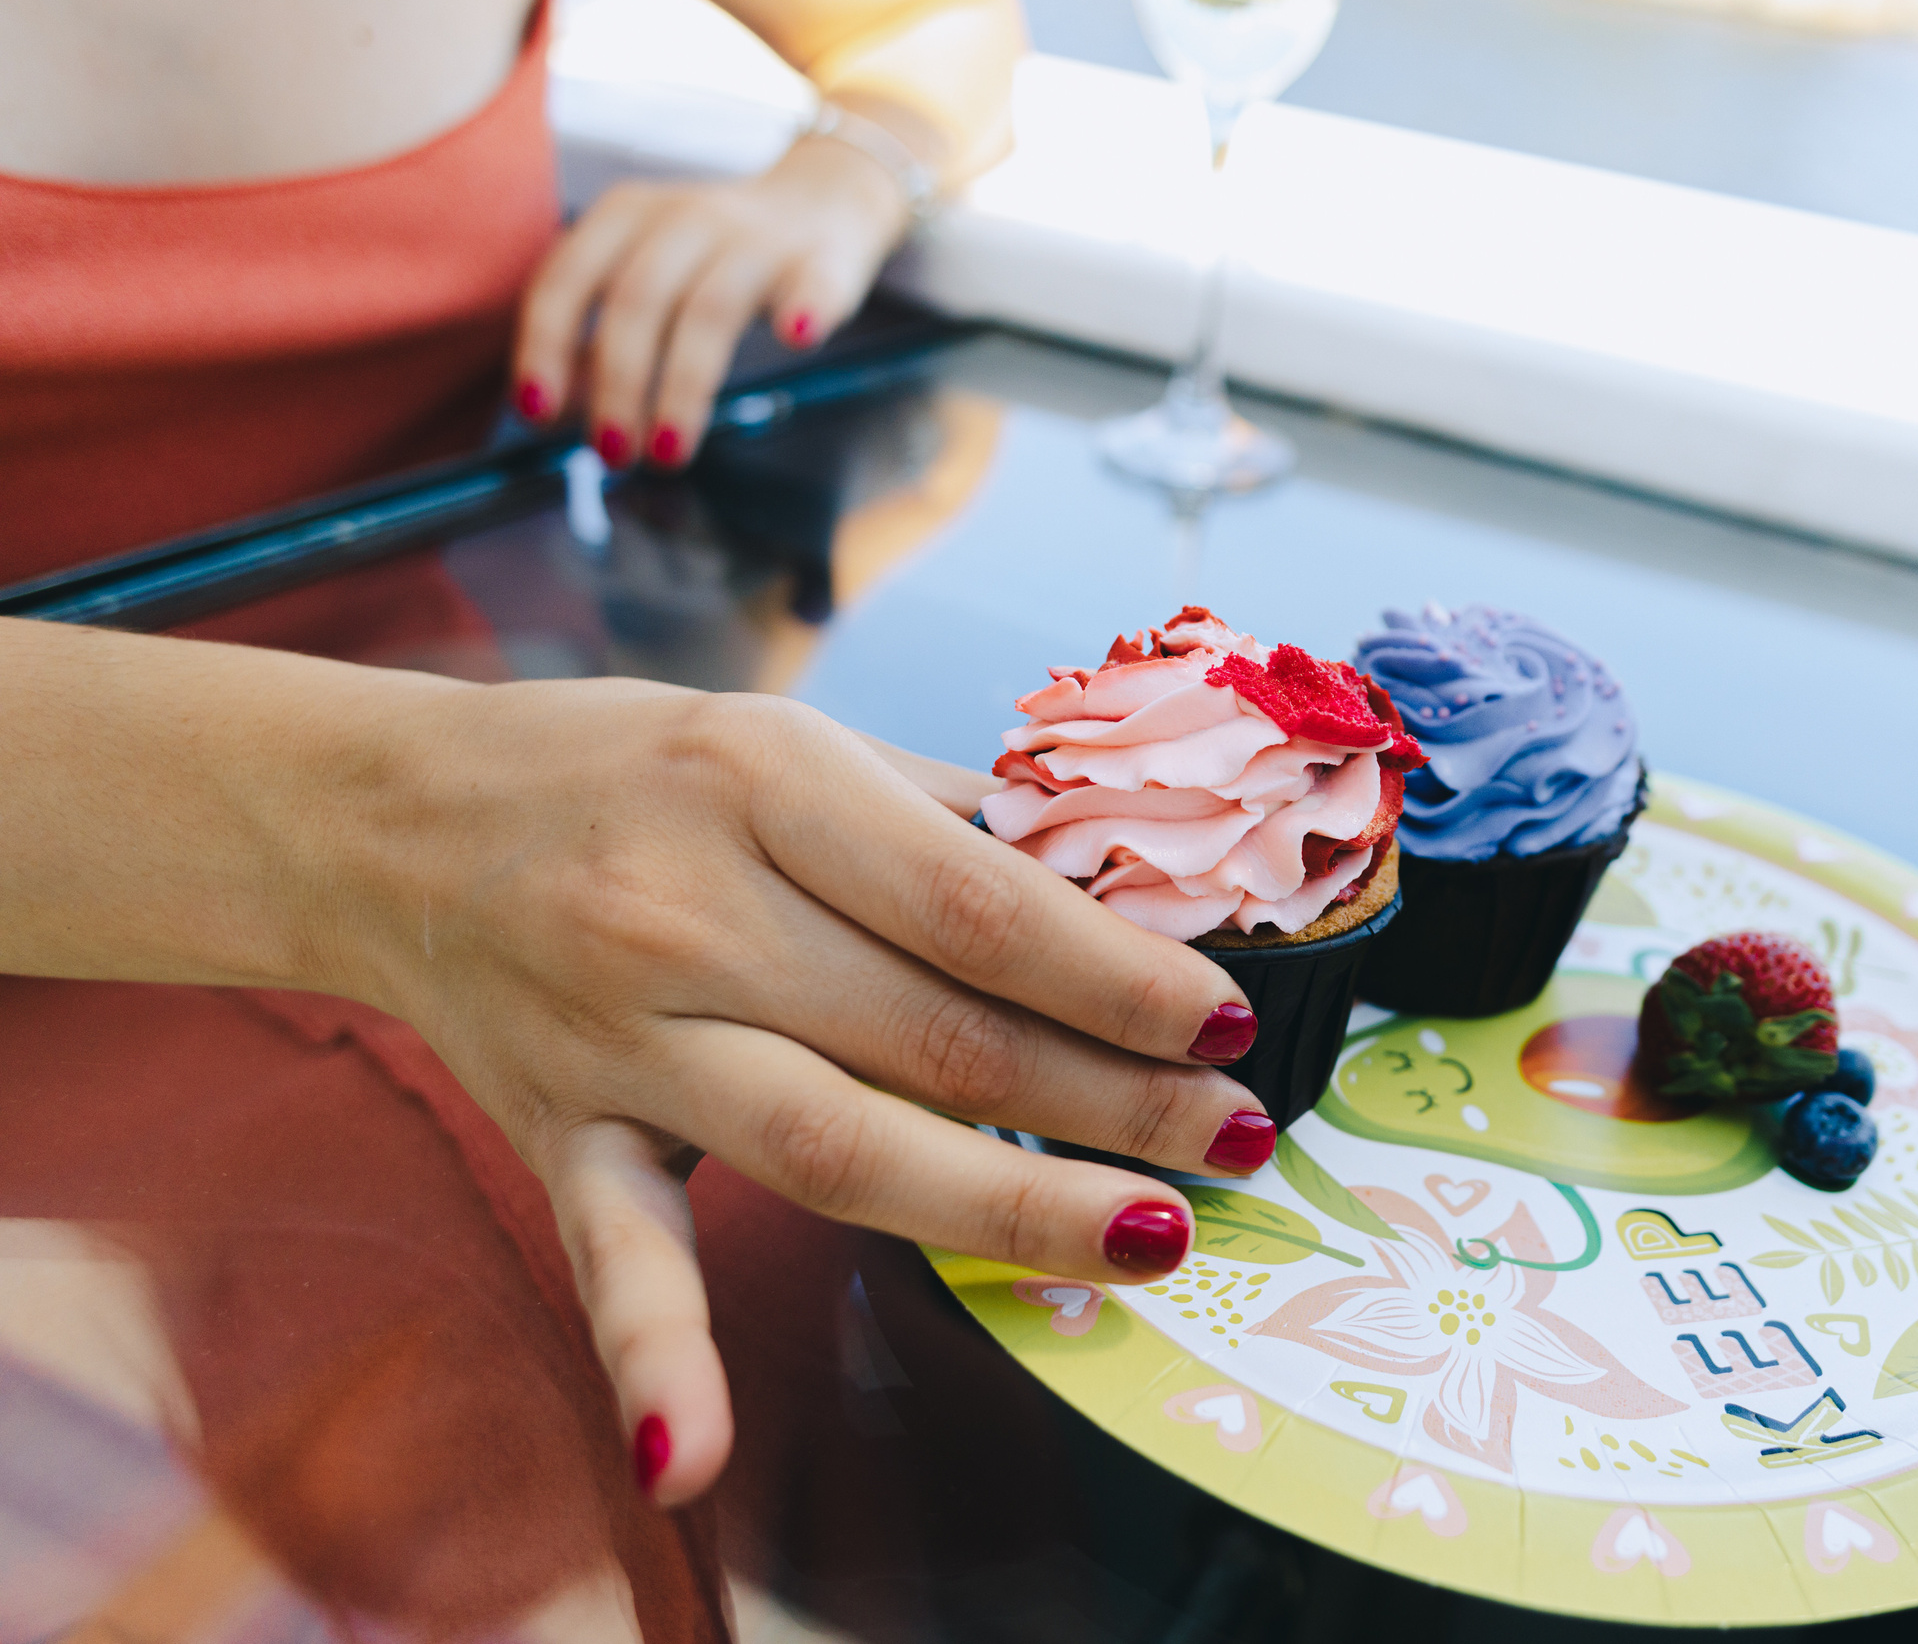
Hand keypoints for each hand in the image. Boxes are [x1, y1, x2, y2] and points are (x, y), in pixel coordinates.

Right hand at [333, 679, 1271, 1506]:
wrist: (393, 819)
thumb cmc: (633, 770)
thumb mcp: (796, 744)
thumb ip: (955, 820)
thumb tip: (1131, 896)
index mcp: (764, 785)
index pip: (979, 905)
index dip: (1118, 973)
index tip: (1227, 1015)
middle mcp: (686, 915)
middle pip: (936, 1035)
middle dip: (1113, 1095)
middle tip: (1238, 1134)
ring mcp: (618, 1041)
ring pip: (833, 1145)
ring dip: (1006, 1206)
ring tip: (1151, 1235)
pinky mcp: (562, 1137)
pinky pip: (613, 1257)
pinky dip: (654, 1361)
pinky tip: (696, 1459)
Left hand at [511, 124, 913, 469]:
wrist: (824, 198)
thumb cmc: (720, 255)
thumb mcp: (650, 273)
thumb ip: (605, 332)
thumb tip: (559, 410)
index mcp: (629, 214)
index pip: (569, 275)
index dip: (546, 344)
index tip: (537, 411)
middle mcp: (687, 216)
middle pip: (637, 298)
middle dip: (614, 382)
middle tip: (611, 453)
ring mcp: (756, 238)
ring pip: (710, 309)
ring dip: (681, 386)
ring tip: (666, 451)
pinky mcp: (822, 260)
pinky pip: (812, 284)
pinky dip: (804, 309)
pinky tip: (796, 337)